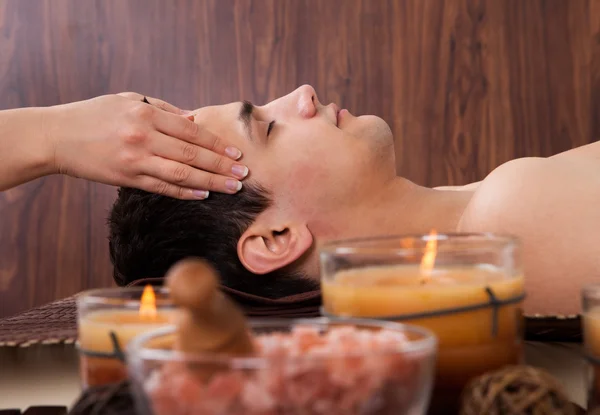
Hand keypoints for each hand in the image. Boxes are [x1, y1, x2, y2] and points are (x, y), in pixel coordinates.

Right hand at [45, 93, 247, 198]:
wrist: (55, 136)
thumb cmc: (93, 115)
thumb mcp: (127, 100)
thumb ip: (163, 109)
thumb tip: (194, 120)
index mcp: (146, 113)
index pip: (192, 131)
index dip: (216, 144)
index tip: (236, 153)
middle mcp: (144, 136)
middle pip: (192, 154)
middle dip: (222, 166)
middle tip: (244, 174)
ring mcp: (135, 159)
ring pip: (181, 174)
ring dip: (210, 182)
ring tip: (232, 187)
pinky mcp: (126, 178)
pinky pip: (161, 188)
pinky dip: (184, 193)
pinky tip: (203, 195)